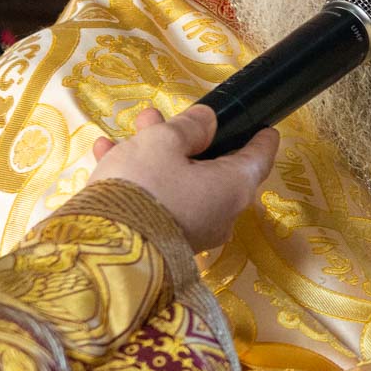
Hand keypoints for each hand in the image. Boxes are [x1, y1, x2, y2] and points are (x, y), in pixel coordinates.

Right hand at [88, 105, 279, 252]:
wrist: (106, 253)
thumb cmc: (144, 186)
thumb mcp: (163, 142)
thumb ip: (189, 127)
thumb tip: (208, 121)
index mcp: (234, 187)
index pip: (259, 158)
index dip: (261, 139)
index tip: (265, 128)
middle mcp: (222, 213)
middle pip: (212, 166)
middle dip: (187, 138)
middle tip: (160, 117)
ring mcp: (195, 231)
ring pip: (181, 181)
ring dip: (157, 153)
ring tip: (133, 129)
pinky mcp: (165, 242)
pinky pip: (160, 201)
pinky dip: (141, 178)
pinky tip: (107, 154)